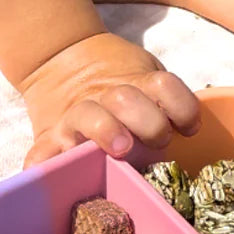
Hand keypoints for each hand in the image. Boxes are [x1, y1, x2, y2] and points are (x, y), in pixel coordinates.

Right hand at [18, 32, 199, 167]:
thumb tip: (191, 129)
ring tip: (120, 147)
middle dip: (148, 121)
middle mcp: (105, 98)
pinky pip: (41, 153)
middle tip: (158, 139)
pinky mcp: (49, 137)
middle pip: (127, 100)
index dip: (182, 106)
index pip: (164, 87)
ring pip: (90, 116)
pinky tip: (44, 175)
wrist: (63, 58)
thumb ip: (164, 99)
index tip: (190, 128)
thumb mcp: (146, 78)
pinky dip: (42, 166)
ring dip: (106, 130)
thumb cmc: (122, 84)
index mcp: (137, 83)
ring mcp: (75, 117)